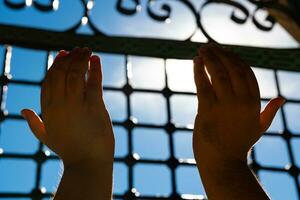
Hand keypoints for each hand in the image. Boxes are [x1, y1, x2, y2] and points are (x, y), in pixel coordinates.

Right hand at [21, 48, 113, 167]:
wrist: (88, 162)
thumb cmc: (68, 149)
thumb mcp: (47, 137)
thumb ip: (34, 123)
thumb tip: (23, 111)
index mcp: (47, 110)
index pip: (49, 80)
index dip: (55, 65)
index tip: (62, 55)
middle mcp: (60, 104)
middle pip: (62, 73)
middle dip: (69, 58)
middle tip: (76, 50)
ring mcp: (77, 104)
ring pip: (77, 73)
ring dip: (81, 58)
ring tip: (87, 49)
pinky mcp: (95, 106)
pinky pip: (94, 82)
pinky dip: (95, 68)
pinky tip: (96, 59)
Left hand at [193, 44, 284, 163]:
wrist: (222, 162)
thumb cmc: (239, 144)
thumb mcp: (259, 128)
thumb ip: (270, 112)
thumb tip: (282, 98)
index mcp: (254, 103)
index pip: (246, 72)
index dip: (234, 58)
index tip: (224, 51)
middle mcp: (241, 102)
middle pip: (232, 69)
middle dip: (220, 54)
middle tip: (209, 45)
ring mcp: (224, 106)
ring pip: (217, 74)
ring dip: (208, 58)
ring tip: (201, 49)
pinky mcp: (207, 110)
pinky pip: (202, 85)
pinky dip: (198, 71)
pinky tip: (194, 62)